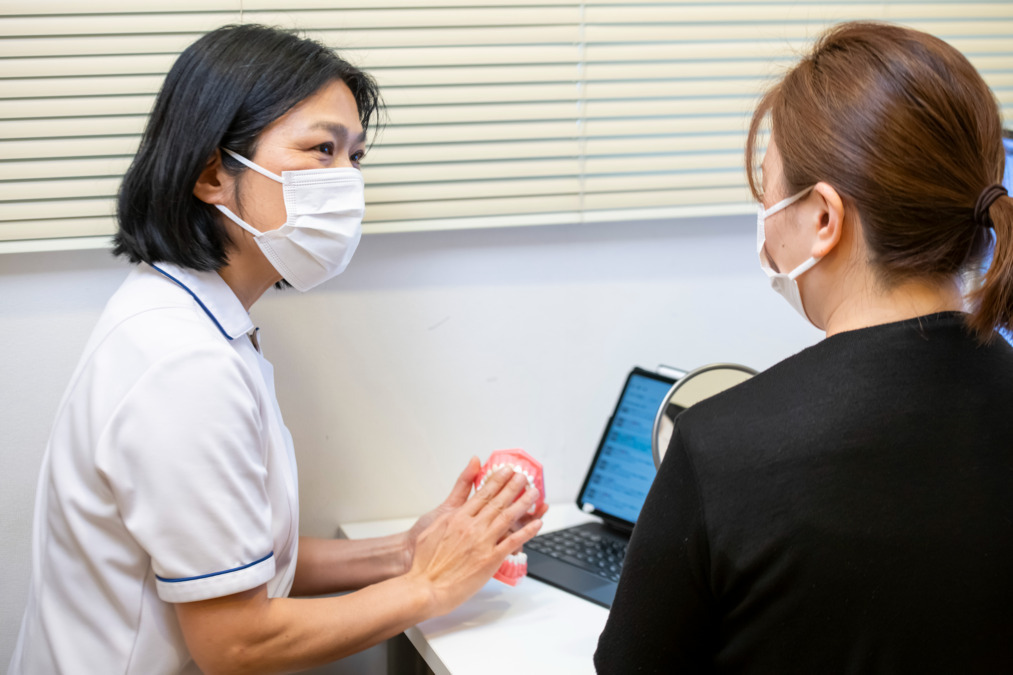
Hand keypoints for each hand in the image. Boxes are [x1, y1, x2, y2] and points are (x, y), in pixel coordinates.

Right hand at [407, 465, 543, 616]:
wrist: (423, 586)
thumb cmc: (424, 559)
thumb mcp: (435, 522)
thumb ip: (453, 497)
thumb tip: (462, 478)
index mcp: (457, 517)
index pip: (483, 494)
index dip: (498, 480)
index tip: (507, 471)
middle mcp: (471, 526)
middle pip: (498, 502)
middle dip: (514, 487)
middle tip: (524, 476)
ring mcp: (482, 542)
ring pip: (508, 517)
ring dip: (524, 503)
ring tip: (534, 493)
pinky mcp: (489, 559)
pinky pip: (512, 542)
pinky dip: (526, 532)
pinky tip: (537, 524)